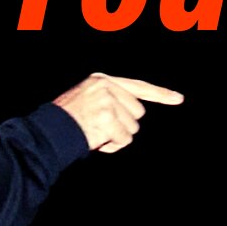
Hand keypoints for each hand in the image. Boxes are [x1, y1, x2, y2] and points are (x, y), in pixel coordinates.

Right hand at [53, 73, 183, 152]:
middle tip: (99, 128)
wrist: (48, 131)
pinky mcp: (107, 118)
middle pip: (137, 112)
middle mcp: (106, 86)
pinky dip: (112, 146)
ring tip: (94, 133)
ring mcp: (107, 101)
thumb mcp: (88, 100)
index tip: (178, 99)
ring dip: (116, 137)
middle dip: (123, 125)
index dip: (160, 94)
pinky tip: (96, 141)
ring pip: (132, 128)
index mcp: (102, 80)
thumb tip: (135, 117)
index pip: (138, 86)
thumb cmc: (67, 122)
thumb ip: (112, 102)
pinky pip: (124, 140)